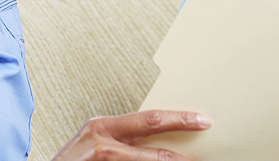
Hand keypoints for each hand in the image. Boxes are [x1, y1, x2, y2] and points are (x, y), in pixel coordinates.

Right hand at [51, 110, 211, 160]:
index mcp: (102, 127)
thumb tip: (155, 135)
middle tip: (207, 150)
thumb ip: (120, 136)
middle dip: (183, 155)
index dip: (180, 120)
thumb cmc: (70, 160)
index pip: (150, 120)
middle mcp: (103, 145)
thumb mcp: (92, 139)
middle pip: (155, 151)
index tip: (203, 121)